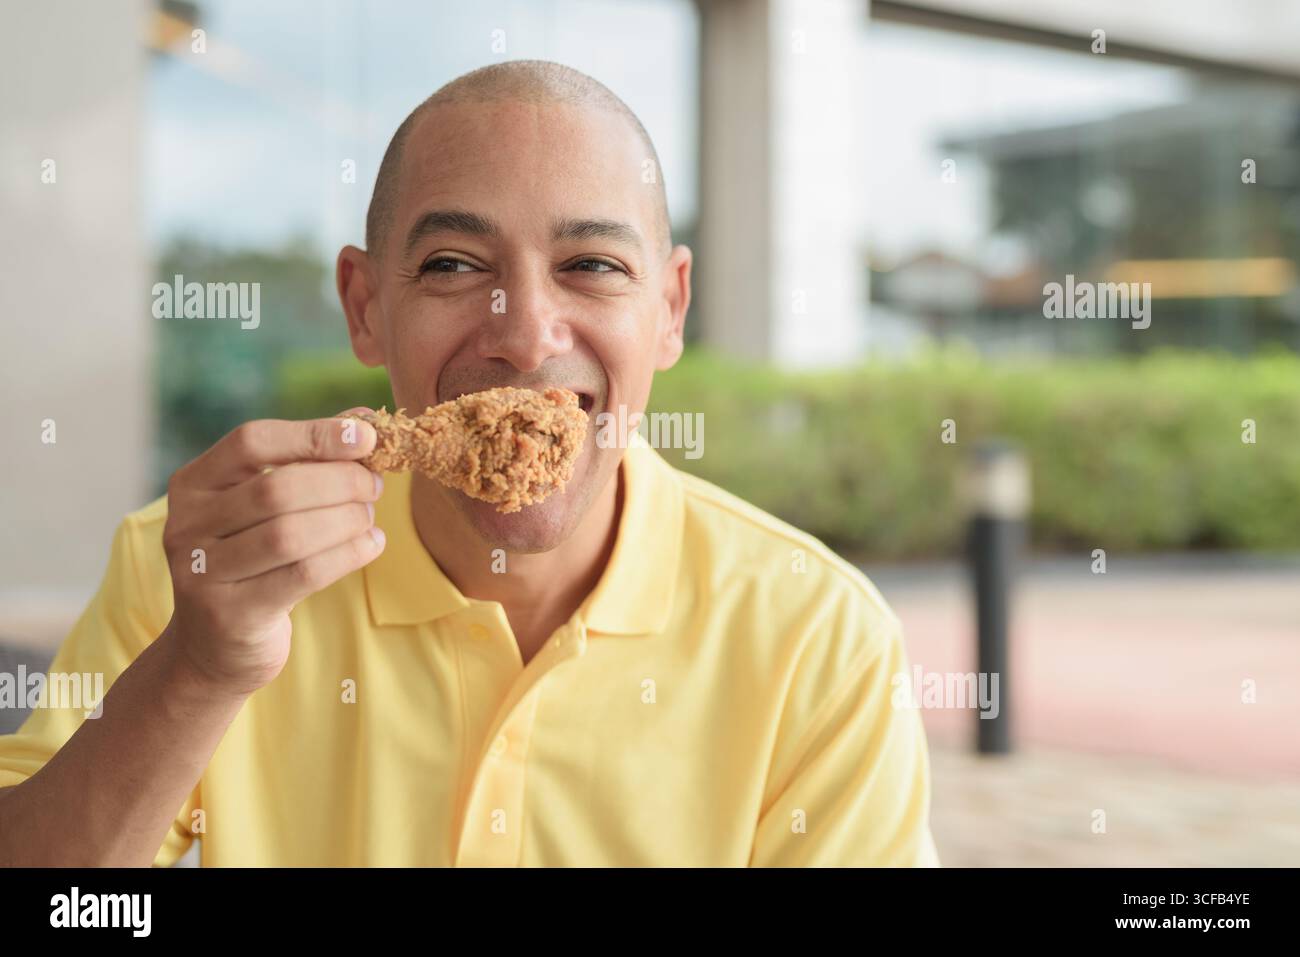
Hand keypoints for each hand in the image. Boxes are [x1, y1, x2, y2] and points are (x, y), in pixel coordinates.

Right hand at [160, 410, 383, 695]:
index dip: (312, 435)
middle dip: (339, 482)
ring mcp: (203, 573)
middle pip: (277, 490)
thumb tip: (364, 418)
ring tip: (370, 516)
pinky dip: (348, 554)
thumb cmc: (253, 560)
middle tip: (373, 484)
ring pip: (291, 535)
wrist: (216, 647)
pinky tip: (371, 544)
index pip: (251, 442)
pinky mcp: (232, 614)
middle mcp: (186, 525)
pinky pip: (304, 575)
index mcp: (192, 484)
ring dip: (346, 519)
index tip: (365, 436)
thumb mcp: (264, 507)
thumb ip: (307, 459)